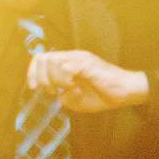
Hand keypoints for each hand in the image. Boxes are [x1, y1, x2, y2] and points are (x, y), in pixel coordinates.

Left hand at [25, 49, 148, 112]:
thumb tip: (57, 95)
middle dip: (41, 77)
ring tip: (68, 89)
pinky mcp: (88, 64)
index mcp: (69, 63)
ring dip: (55, 80)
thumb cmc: (104, 94)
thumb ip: (64, 97)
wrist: (126, 92)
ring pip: (53, 62)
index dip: (33, 72)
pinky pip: (67, 68)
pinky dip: (66, 81)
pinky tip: (75, 88)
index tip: (34, 87)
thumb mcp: (78, 101)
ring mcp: (81, 59)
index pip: (42, 59)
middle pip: (44, 58)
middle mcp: (73, 57)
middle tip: (51, 90)